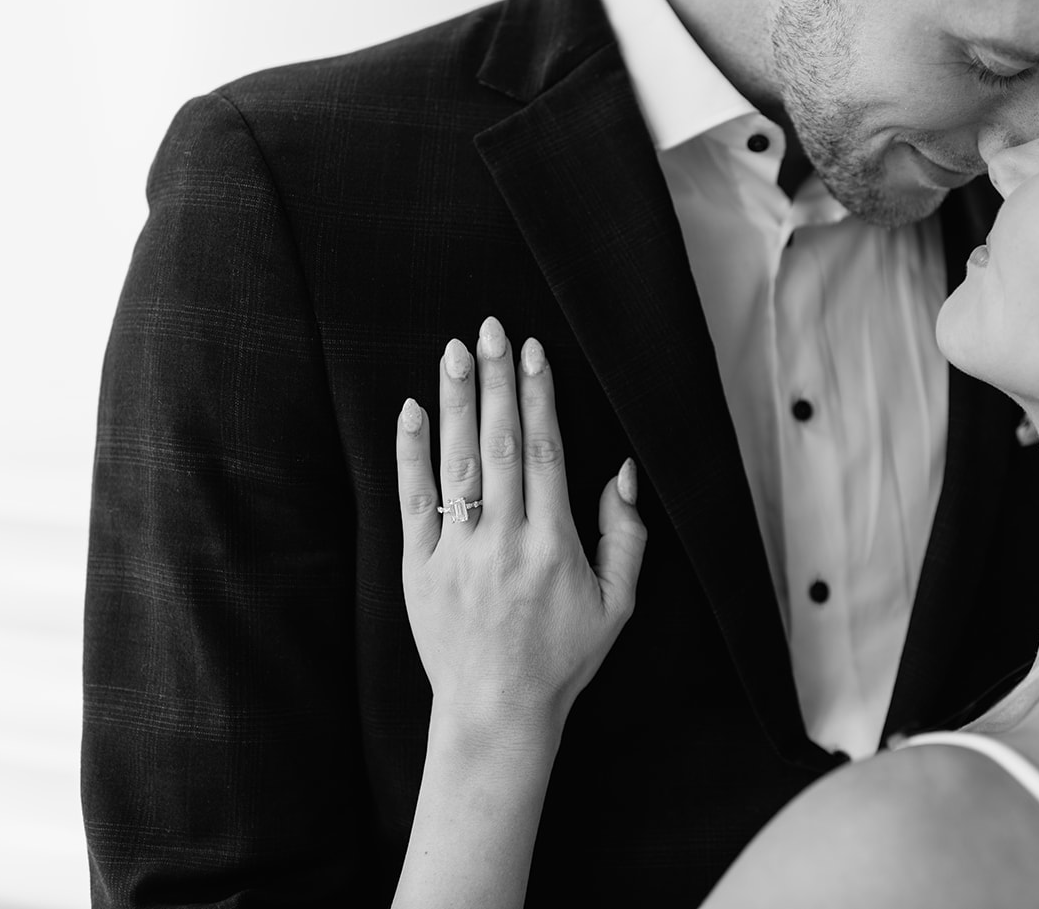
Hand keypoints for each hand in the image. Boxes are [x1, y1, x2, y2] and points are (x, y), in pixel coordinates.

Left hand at [395, 316, 645, 742]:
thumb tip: (622, 472)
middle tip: (490, 328)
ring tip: (454, 351)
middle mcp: (505, 541)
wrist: (497, 711)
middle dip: (496, 381)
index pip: (544, 451)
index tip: (532, 351)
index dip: (538, 396)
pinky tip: (412, 409)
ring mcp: (458, 552)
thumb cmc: (563, 657)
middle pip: (500, 444)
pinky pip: (414, 500)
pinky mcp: (420, 567)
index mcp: (554, 544)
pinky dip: (412, 453)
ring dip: (457, 402)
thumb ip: (626, 536)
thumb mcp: (618, 603)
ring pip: (457, 462)